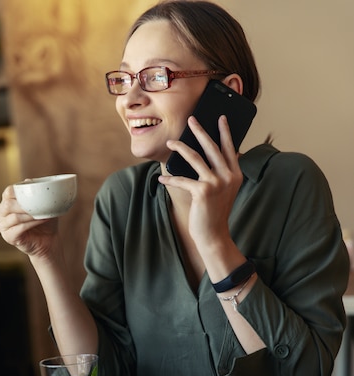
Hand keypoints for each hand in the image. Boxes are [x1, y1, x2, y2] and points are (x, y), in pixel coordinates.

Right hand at [0, 185, 59, 258]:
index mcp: (7, 202)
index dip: (20, 192)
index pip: (8, 192)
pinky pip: (18, 228)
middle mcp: (1, 213)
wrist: (49, 240)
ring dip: (30, 215)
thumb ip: (35, 192)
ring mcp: (3, 226)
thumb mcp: (42, 205)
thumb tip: (29, 180)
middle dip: (24, 205)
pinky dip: (31, 224)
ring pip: (14, 217)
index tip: (35, 194)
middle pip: (7, 204)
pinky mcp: (8, 237)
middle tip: (39, 206)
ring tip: (42, 215)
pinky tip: (40, 221)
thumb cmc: (44, 221)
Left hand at [159, 115, 242, 254]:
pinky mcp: (202, 191)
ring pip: (195, 158)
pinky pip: (182, 179)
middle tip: (192, 120)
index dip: (225, 132)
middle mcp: (228, 176)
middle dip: (200, 131)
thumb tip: (207, 154)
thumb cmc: (215, 212)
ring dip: (180, 148)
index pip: (229, 148)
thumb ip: (221, 173)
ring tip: (170, 143)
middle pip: (212, 147)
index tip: (220, 118)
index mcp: (235, 174)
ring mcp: (216, 183)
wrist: (214, 235)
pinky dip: (170, 180)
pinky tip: (161, 179)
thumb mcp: (223, 191)